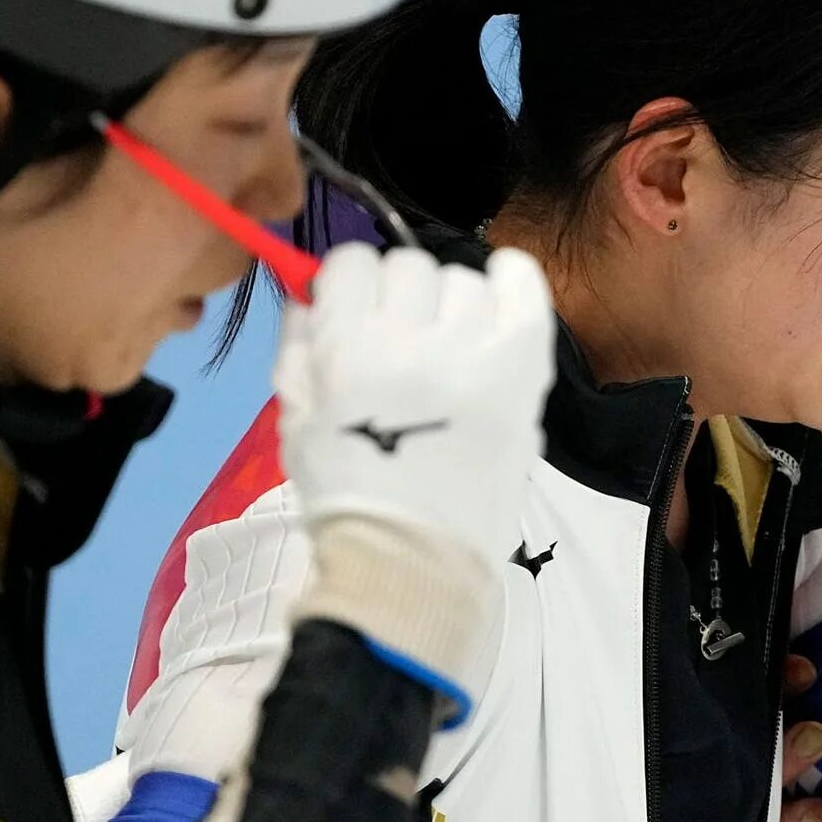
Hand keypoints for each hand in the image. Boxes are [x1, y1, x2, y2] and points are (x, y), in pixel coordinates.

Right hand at [274, 244, 554, 567]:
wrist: (416, 558)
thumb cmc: (353, 492)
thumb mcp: (297, 418)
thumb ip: (298, 346)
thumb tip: (309, 291)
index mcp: (347, 353)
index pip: (351, 263)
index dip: (352, 283)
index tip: (358, 307)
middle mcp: (412, 343)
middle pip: (408, 266)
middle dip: (400, 296)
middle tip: (404, 337)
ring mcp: (474, 355)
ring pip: (464, 281)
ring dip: (452, 304)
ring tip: (450, 345)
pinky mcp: (522, 371)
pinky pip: (525, 292)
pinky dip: (513, 281)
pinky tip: (501, 289)